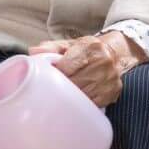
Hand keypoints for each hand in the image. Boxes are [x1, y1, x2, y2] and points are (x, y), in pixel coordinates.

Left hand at [30, 31, 144, 108]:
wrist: (115, 53)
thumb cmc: (87, 51)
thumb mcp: (69, 44)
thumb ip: (50, 48)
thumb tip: (34, 53)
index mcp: (90, 47)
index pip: (66, 66)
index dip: (55, 74)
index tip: (50, 76)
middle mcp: (103, 61)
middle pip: (74, 82)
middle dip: (61, 87)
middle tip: (54, 87)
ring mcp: (109, 78)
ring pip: (82, 95)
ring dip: (71, 97)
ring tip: (64, 93)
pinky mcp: (113, 92)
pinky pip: (92, 103)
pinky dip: (82, 103)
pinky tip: (77, 99)